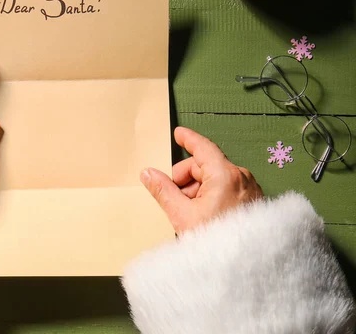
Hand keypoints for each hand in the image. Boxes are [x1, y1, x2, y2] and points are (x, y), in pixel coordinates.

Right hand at [140, 127, 262, 233]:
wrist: (245, 268)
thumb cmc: (216, 242)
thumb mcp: (181, 215)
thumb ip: (163, 190)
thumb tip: (148, 174)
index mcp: (225, 175)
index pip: (203, 148)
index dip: (188, 139)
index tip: (179, 134)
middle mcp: (241, 177)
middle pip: (205, 166)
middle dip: (186, 179)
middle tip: (176, 200)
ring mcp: (250, 189)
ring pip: (215, 178)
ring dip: (198, 189)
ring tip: (192, 214)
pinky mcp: (253, 201)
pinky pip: (228, 188)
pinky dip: (212, 195)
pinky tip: (206, 215)